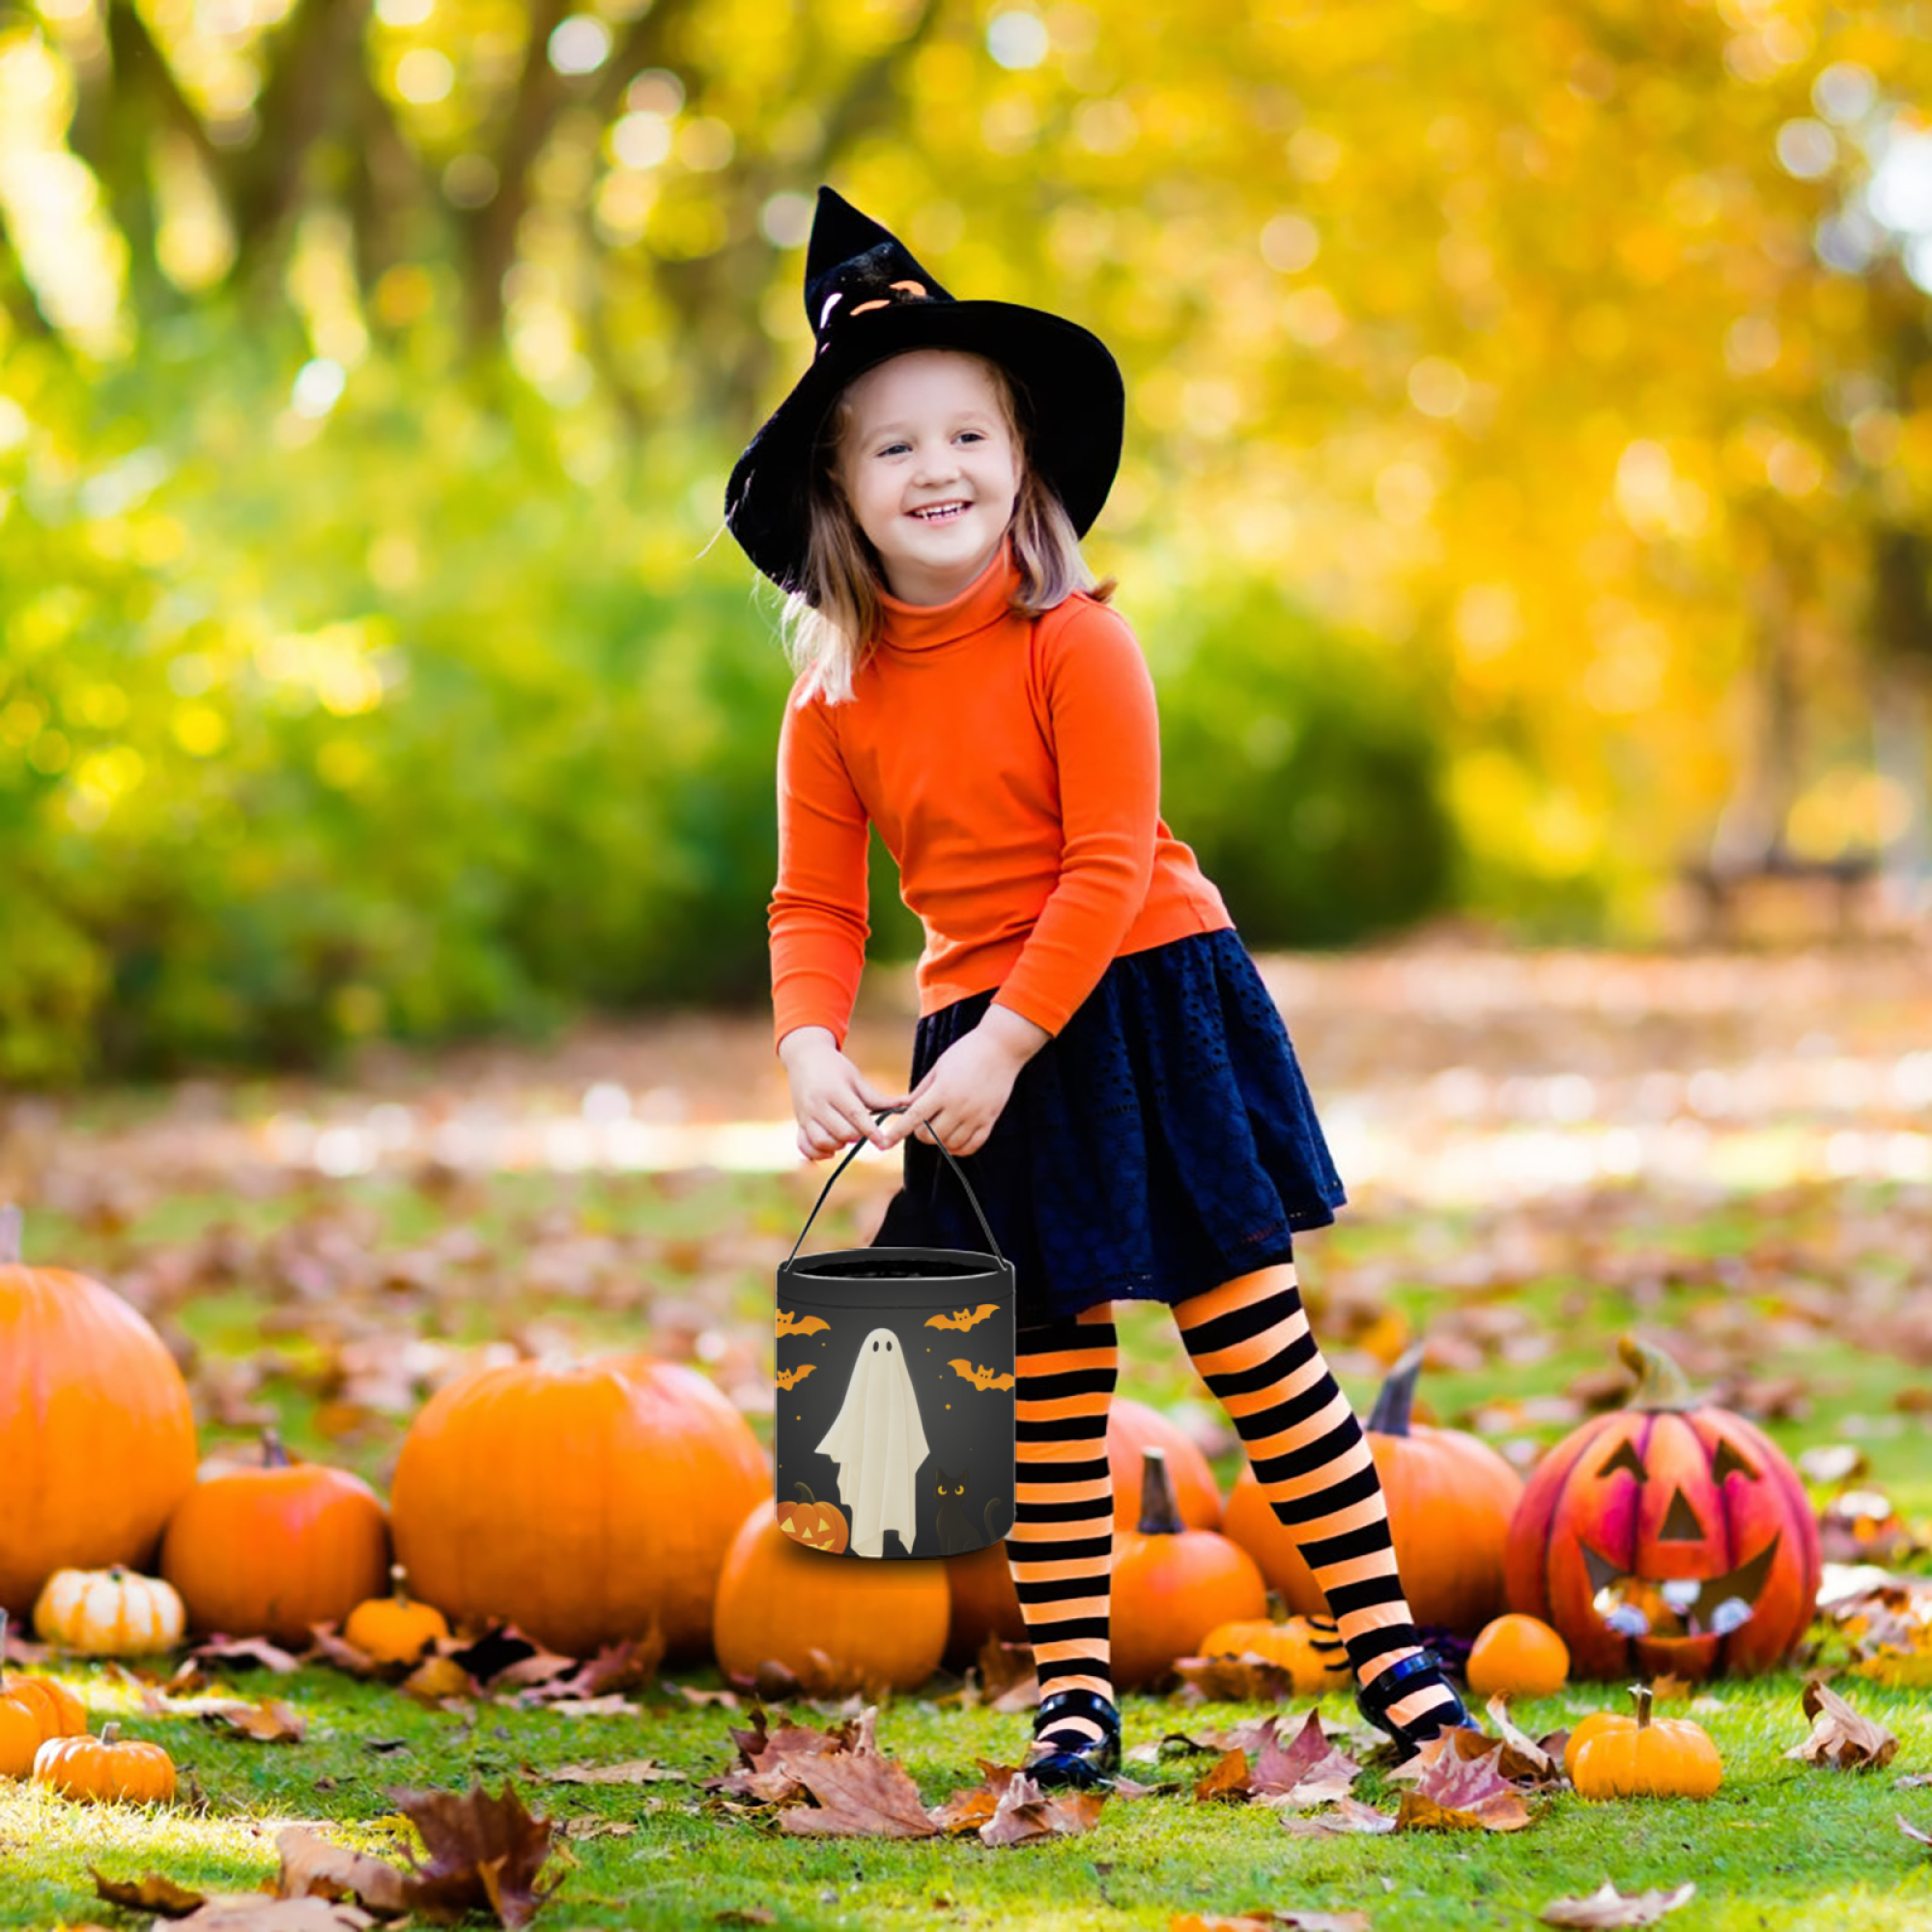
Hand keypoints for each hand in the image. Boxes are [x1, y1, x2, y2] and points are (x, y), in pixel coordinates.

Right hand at [781, 1032, 908, 1161]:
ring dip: (838, 1145)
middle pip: (841, 1132)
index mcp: (834, 1091)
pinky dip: (817, 1154)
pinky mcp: (799, 1123)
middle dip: (856, 1136)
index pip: (855, 1115)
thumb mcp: (856, 1078)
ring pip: (822, 1142)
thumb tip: (907, 1105)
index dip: (871, 1131)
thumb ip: (877, 1098)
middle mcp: (817, 1105)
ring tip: (845, 1136)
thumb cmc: (835, 1067)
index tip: (883, 1142)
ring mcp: (805, 1116)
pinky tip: (831, 1149)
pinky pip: (804, 1146)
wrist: (805, 1058)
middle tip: (861, 1129)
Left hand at [877, 1022, 1029, 1158]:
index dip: (898, 1132)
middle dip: (921, 1133)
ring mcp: (976, 1116)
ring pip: (950, 1144)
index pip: (915, 1117)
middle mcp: (959, 1107)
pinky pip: (972, 1146)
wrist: (1001, 1047)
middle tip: (923, 1123)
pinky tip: (954, 1140)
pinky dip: (959, 1148)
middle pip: (931, 1136)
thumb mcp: (939, 1067)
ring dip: (940, 1141)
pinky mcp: (990, 1120)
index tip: (885, 1143)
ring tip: (940, 1128)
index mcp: (943, 1091)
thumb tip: (904, 1108)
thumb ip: (922, 1090)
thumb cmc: (966, 1052)